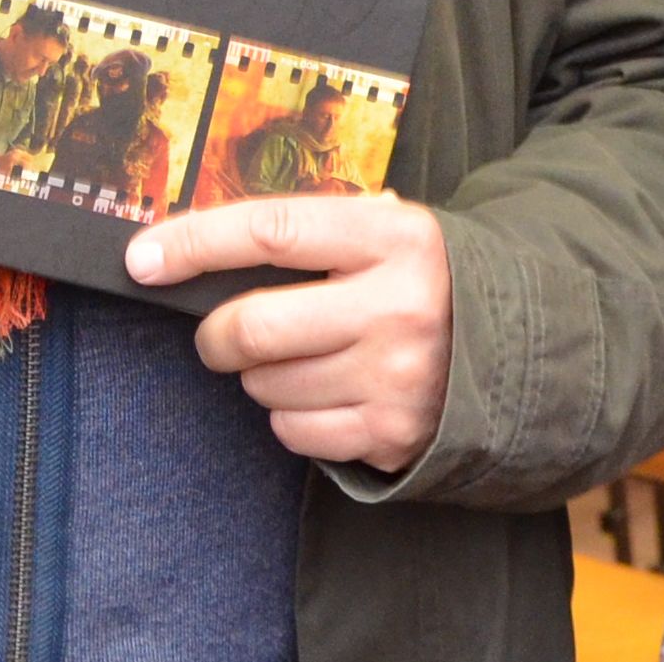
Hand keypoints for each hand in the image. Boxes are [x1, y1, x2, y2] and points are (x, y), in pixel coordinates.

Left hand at [125, 192, 451, 471]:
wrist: (523, 342)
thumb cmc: (419, 274)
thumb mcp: (382, 227)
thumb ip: (306, 228)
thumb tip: (192, 240)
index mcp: (387, 236)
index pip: (269, 231)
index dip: (194, 243)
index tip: (141, 258)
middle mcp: (396, 305)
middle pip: (256, 325)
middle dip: (215, 333)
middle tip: (217, 332)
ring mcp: (397, 377)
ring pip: (268, 384)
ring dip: (256, 374)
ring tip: (294, 356)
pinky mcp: (394, 435)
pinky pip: (294, 432)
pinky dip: (287, 416)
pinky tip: (321, 391)